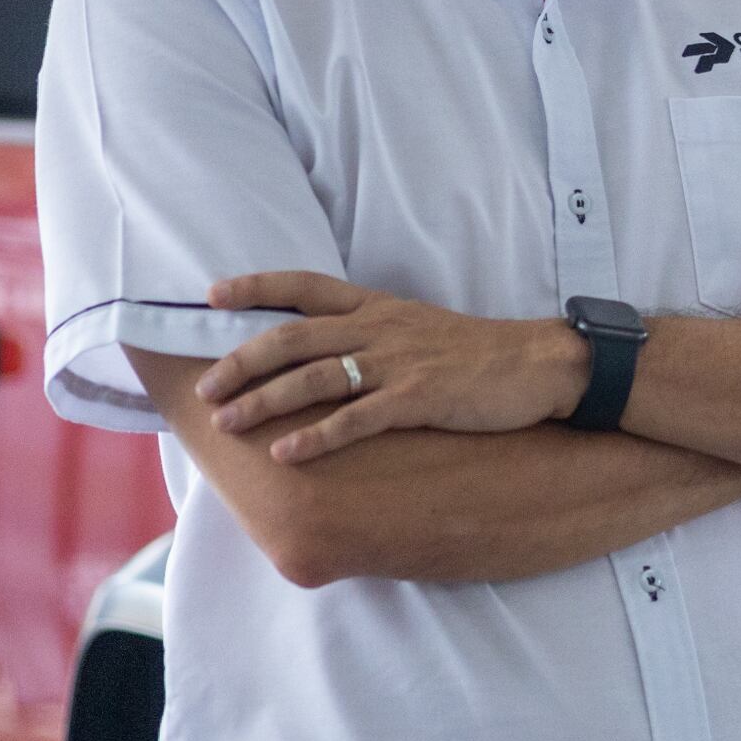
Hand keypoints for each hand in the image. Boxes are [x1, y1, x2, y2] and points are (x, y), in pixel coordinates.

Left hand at [195, 272, 583, 464]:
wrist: (537, 365)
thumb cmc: (477, 353)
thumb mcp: (417, 326)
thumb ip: (371, 332)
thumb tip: (326, 351)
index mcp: (377, 306)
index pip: (304, 285)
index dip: (256, 286)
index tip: (212, 293)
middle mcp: (379, 327)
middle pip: (293, 337)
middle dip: (241, 361)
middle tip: (204, 387)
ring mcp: (398, 362)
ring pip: (314, 377)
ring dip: (264, 400)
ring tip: (227, 422)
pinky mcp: (419, 398)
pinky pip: (356, 419)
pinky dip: (316, 437)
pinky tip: (286, 455)